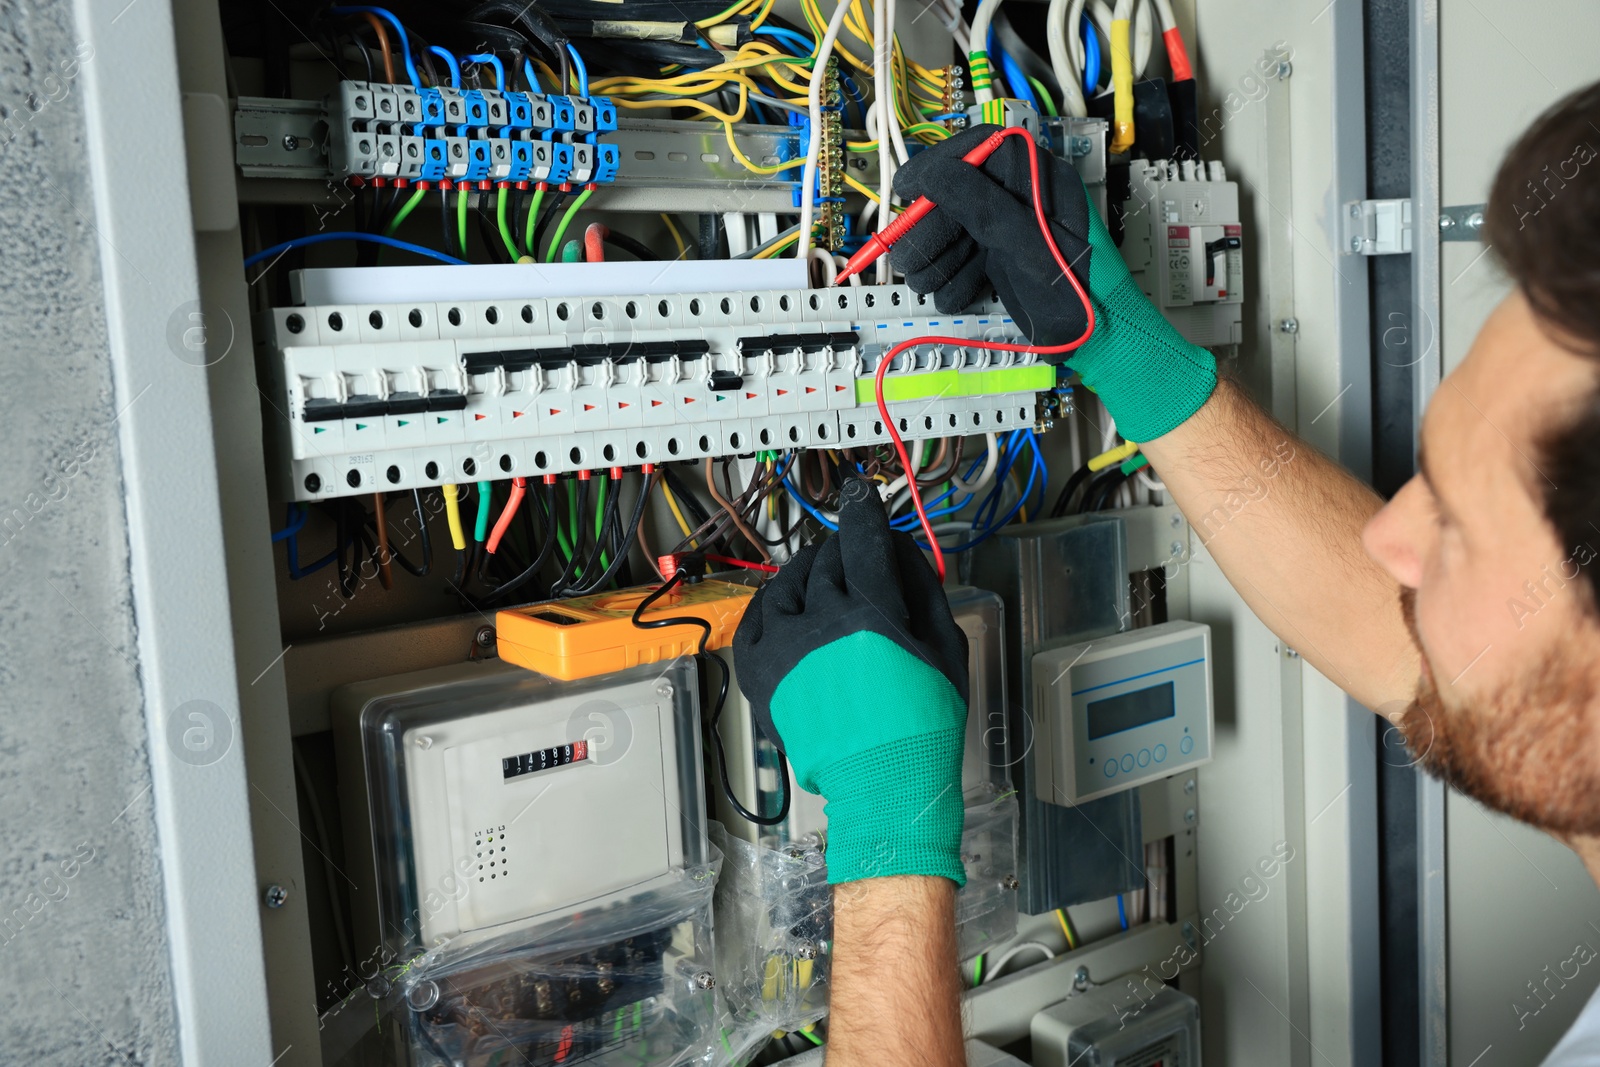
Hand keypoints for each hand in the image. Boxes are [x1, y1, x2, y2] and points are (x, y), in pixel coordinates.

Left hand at [732, 477, 968, 885]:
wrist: (882, 780)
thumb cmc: (923, 720)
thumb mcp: (945, 647)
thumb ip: (923, 588)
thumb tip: (904, 548)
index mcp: (870, 614)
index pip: (864, 540)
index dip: (865, 512)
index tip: (863, 497)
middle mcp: (819, 622)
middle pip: (828, 560)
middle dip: (845, 550)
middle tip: (858, 556)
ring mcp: (781, 646)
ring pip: (789, 582)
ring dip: (809, 572)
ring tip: (824, 582)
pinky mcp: (758, 670)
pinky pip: (757, 616)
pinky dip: (774, 603)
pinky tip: (789, 605)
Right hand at [889, 124, 1093, 346]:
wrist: (1100, 341)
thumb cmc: (1079, 293)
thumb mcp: (1028, 246)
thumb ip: (982, 206)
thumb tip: (935, 174)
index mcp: (1038, 177)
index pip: (978, 149)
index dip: (936, 166)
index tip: (904, 189)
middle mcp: (1019, 196)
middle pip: (953, 195)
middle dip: (929, 231)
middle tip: (910, 261)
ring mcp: (1007, 227)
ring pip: (951, 230)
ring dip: (934, 262)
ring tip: (931, 284)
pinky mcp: (999, 257)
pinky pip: (961, 258)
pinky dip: (951, 280)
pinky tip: (959, 294)